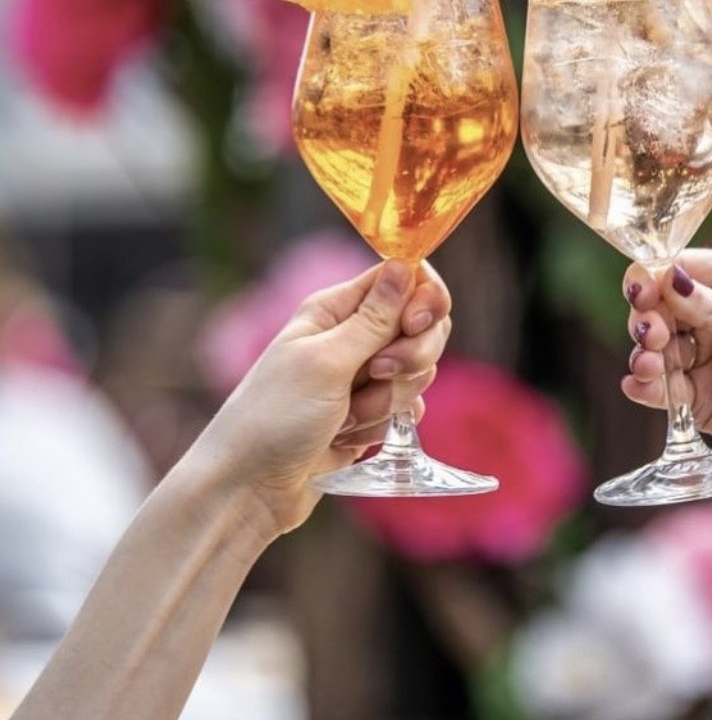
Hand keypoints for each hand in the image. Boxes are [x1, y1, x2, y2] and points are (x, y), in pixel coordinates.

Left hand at [187, 258, 450, 535]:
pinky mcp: (367, 413)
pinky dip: (387, 424)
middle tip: (376, 375)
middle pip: (420, 326)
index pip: (404, 279)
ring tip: (345, 419)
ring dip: (388, 400)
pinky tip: (353, 438)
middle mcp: (351, 336)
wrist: (246, 491)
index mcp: (335, 309)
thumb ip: (376, 318)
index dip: (421, 300)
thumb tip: (407, 262)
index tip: (412, 327)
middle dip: (410, 357)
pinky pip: (406, 407)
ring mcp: (361, 377)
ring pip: (416, 371)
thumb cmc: (274, 419)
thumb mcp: (327, 362)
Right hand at [622, 249, 711, 515]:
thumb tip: (665, 277)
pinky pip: (657, 387)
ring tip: (653, 365)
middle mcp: (709, 311)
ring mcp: (700, 355)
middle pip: (656, 305)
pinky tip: (643, 385)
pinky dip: (644, 385)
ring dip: (644, 353)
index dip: (653, 277)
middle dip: (646, 317)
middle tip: (653, 334)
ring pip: (652, 346)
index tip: (644, 293)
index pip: (677, 267)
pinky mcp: (696, 396)